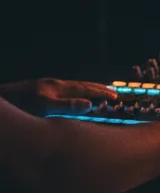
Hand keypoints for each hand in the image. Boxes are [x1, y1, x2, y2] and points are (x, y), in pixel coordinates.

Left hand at [0, 78, 117, 116]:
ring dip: (86, 89)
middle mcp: (54, 85)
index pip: (86, 89)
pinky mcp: (38, 91)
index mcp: (59, 87)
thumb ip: (67, 106)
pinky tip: (69, 96)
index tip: (116, 96)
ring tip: (95, 91)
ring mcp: (46, 87)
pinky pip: (63, 92)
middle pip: (81, 85)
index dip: (101, 93)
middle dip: (97, 88)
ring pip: (72, 87)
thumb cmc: (21, 105)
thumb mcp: (45, 107)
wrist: (2, 99)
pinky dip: (73, 93)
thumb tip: (89, 105)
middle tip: (112, 90)